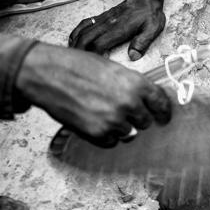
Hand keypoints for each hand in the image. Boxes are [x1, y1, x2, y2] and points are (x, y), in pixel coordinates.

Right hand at [14, 43, 171, 146]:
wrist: (46, 74)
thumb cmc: (76, 66)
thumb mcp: (112, 69)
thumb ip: (132, 85)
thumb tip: (147, 99)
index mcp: (136, 84)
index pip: (162, 104)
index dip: (164, 112)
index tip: (163, 118)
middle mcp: (129, 104)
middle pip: (145, 122)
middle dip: (136, 118)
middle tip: (120, 110)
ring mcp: (113, 120)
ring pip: (128, 133)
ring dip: (119, 127)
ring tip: (100, 112)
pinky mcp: (98, 133)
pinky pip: (111, 142)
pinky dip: (105, 136)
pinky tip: (92, 120)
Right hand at [68, 0, 165, 60]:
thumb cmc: (149, 15)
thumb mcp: (152, 29)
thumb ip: (142, 42)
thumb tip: (133, 56)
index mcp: (118, 29)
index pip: (99, 43)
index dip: (95, 55)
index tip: (95, 65)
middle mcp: (107, 24)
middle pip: (86, 38)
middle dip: (80, 52)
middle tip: (78, 65)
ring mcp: (102, 20)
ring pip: (82, 31)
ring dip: (75, 43)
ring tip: (73, 55)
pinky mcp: (101, 17)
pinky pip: (84, 24)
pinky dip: (76, 32)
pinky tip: (73, 40)